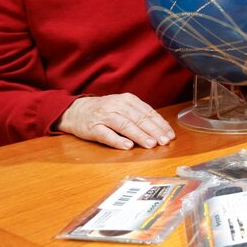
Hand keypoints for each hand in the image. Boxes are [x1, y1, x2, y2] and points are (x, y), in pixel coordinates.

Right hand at [56, 93, 175, 149]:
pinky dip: (117, 140)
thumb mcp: (123, 107)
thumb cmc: (106, 111)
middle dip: (153, 131)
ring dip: (139, 135)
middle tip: (164, 141)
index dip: (160, 124)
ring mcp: (104, 116)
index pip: (147, 112)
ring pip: (125, 125)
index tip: (170, 134)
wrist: (76, 110)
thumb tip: (160, 129)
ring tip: (151, 144)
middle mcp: (116, 106)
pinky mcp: (92, 127)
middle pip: (138, 118)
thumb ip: (139, 115)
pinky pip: (106, 134)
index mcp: (127, 100)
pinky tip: (127, 146)